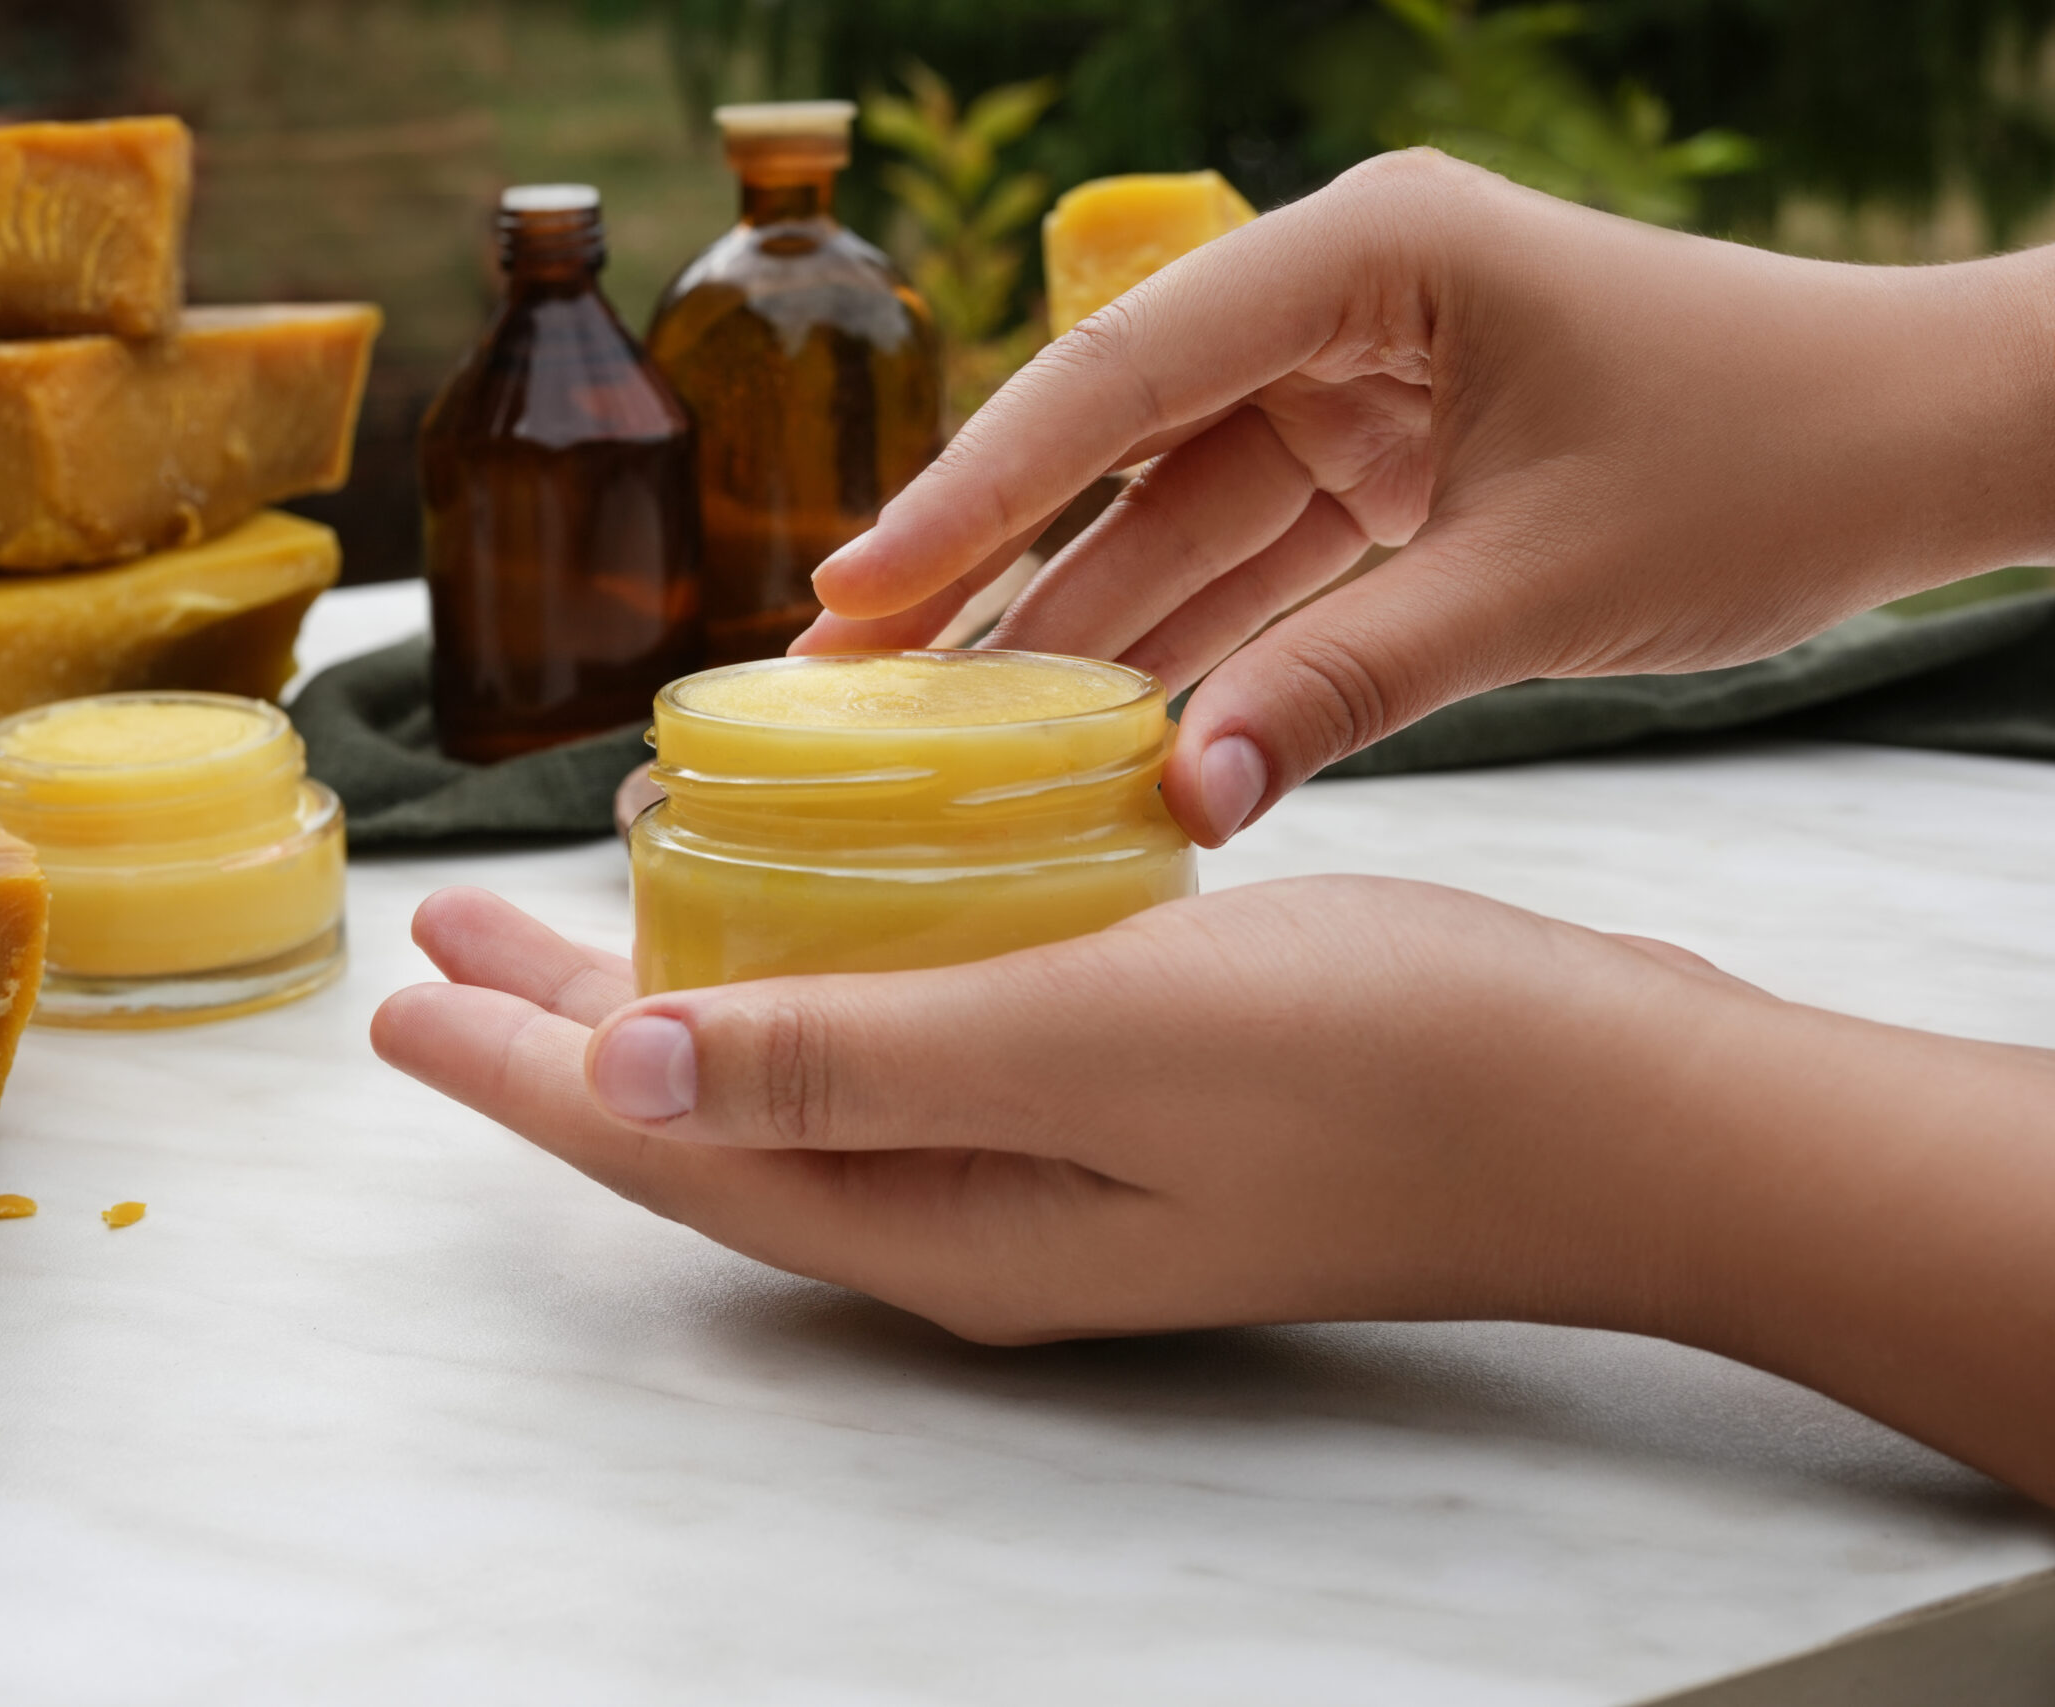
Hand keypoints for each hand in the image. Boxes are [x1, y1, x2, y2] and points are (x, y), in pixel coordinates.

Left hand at [374, 883, 2054, 1503]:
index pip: (670, 1141)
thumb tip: (630, 1072)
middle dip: (568, 1028)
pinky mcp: (1117, 1109)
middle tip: (450, 942)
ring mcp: (1047, 1170)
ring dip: (683, 996)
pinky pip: (906, 1051)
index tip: (399, 999)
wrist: (1610, 1106)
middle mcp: (970, 1218)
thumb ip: (854, 1060)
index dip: (520, 1073)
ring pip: (803, 1081)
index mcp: (938, 1220)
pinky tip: (813, 920)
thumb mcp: (1089, 1041)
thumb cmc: (1379, 1065)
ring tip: (581, 921)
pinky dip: (818, 982)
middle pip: (714, 1116)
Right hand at [797, 150, 2054, 844]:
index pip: (1123, 375)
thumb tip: (1174, 805)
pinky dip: (1194, 651)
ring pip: (1180, 522)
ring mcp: (1360, 386)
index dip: (975, 489)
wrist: (1918, 447)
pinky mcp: (1390, 466)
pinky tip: (1093, 737)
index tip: (854, 585)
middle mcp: (1342, 305)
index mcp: (1370, 257)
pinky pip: (1259, 565)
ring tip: (939, 734)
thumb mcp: (1540, 582)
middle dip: (992, 571)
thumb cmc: (1769, 458)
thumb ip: (1344, 686)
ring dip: (1080, 629)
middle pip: (1122, 450)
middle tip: (843, 675)